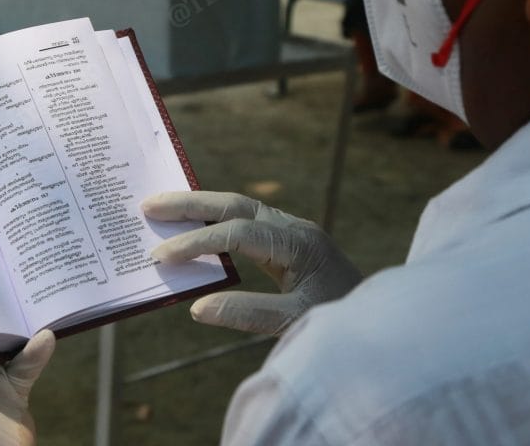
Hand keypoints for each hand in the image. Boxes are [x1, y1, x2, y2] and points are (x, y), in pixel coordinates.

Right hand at [143, 191, 361, 334]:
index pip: (236, 233)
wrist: (382, 325)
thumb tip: (196, 307)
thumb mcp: (296, 322)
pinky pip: (245, 221)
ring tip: (161, 209)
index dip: (195, 242)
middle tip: (148, 206)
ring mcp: (292, 232)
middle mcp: (294, 229)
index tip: (160, 256)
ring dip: (200, 207)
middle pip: (234, 205)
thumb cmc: (342, 320)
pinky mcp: (288, 242)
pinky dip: (215, 220)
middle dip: (190, 204)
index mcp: (298, 244)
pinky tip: (193, 226)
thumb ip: (247, 313)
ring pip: (239, 207)